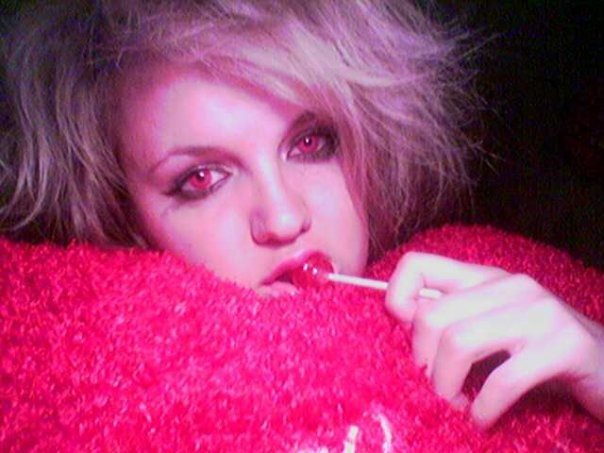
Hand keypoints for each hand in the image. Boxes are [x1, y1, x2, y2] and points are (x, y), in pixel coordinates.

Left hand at [385, 252, 603, 427]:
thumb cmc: (539, 354)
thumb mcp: (490, 332)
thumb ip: (452, 323)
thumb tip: (402, 329)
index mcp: (484, 278)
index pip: (417, 266)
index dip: (396, 299)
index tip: (407, 340)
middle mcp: (509, 286)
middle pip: (431, 315)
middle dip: (422, 361)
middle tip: (434, 387)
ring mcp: (538, 312)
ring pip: (459, 341)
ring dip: (447, 386)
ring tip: (456, 406)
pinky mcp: (563, 346)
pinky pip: (503, 379)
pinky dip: (483, 407)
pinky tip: (482, 418)